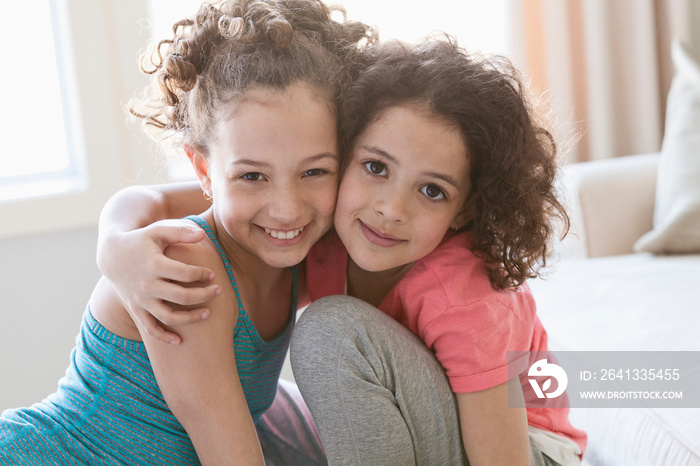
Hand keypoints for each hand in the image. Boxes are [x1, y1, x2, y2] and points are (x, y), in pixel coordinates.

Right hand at [97, 219, 220, 344]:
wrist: (111, 255)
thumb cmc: (141, 241)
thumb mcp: (157, 231)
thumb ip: (180, 232)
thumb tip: (203, 234)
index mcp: (153, 264)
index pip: (183, 273)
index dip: (201, 274)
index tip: (212, 274)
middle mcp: (146, 285)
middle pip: (180, 296)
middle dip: (203, 295)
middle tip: (218, 291)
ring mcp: (141, 299)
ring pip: (168, 316)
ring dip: (189, 318)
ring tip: (208, 314)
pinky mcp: (136, 309)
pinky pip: (150, 328)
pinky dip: (163, 337)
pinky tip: (179, 341)